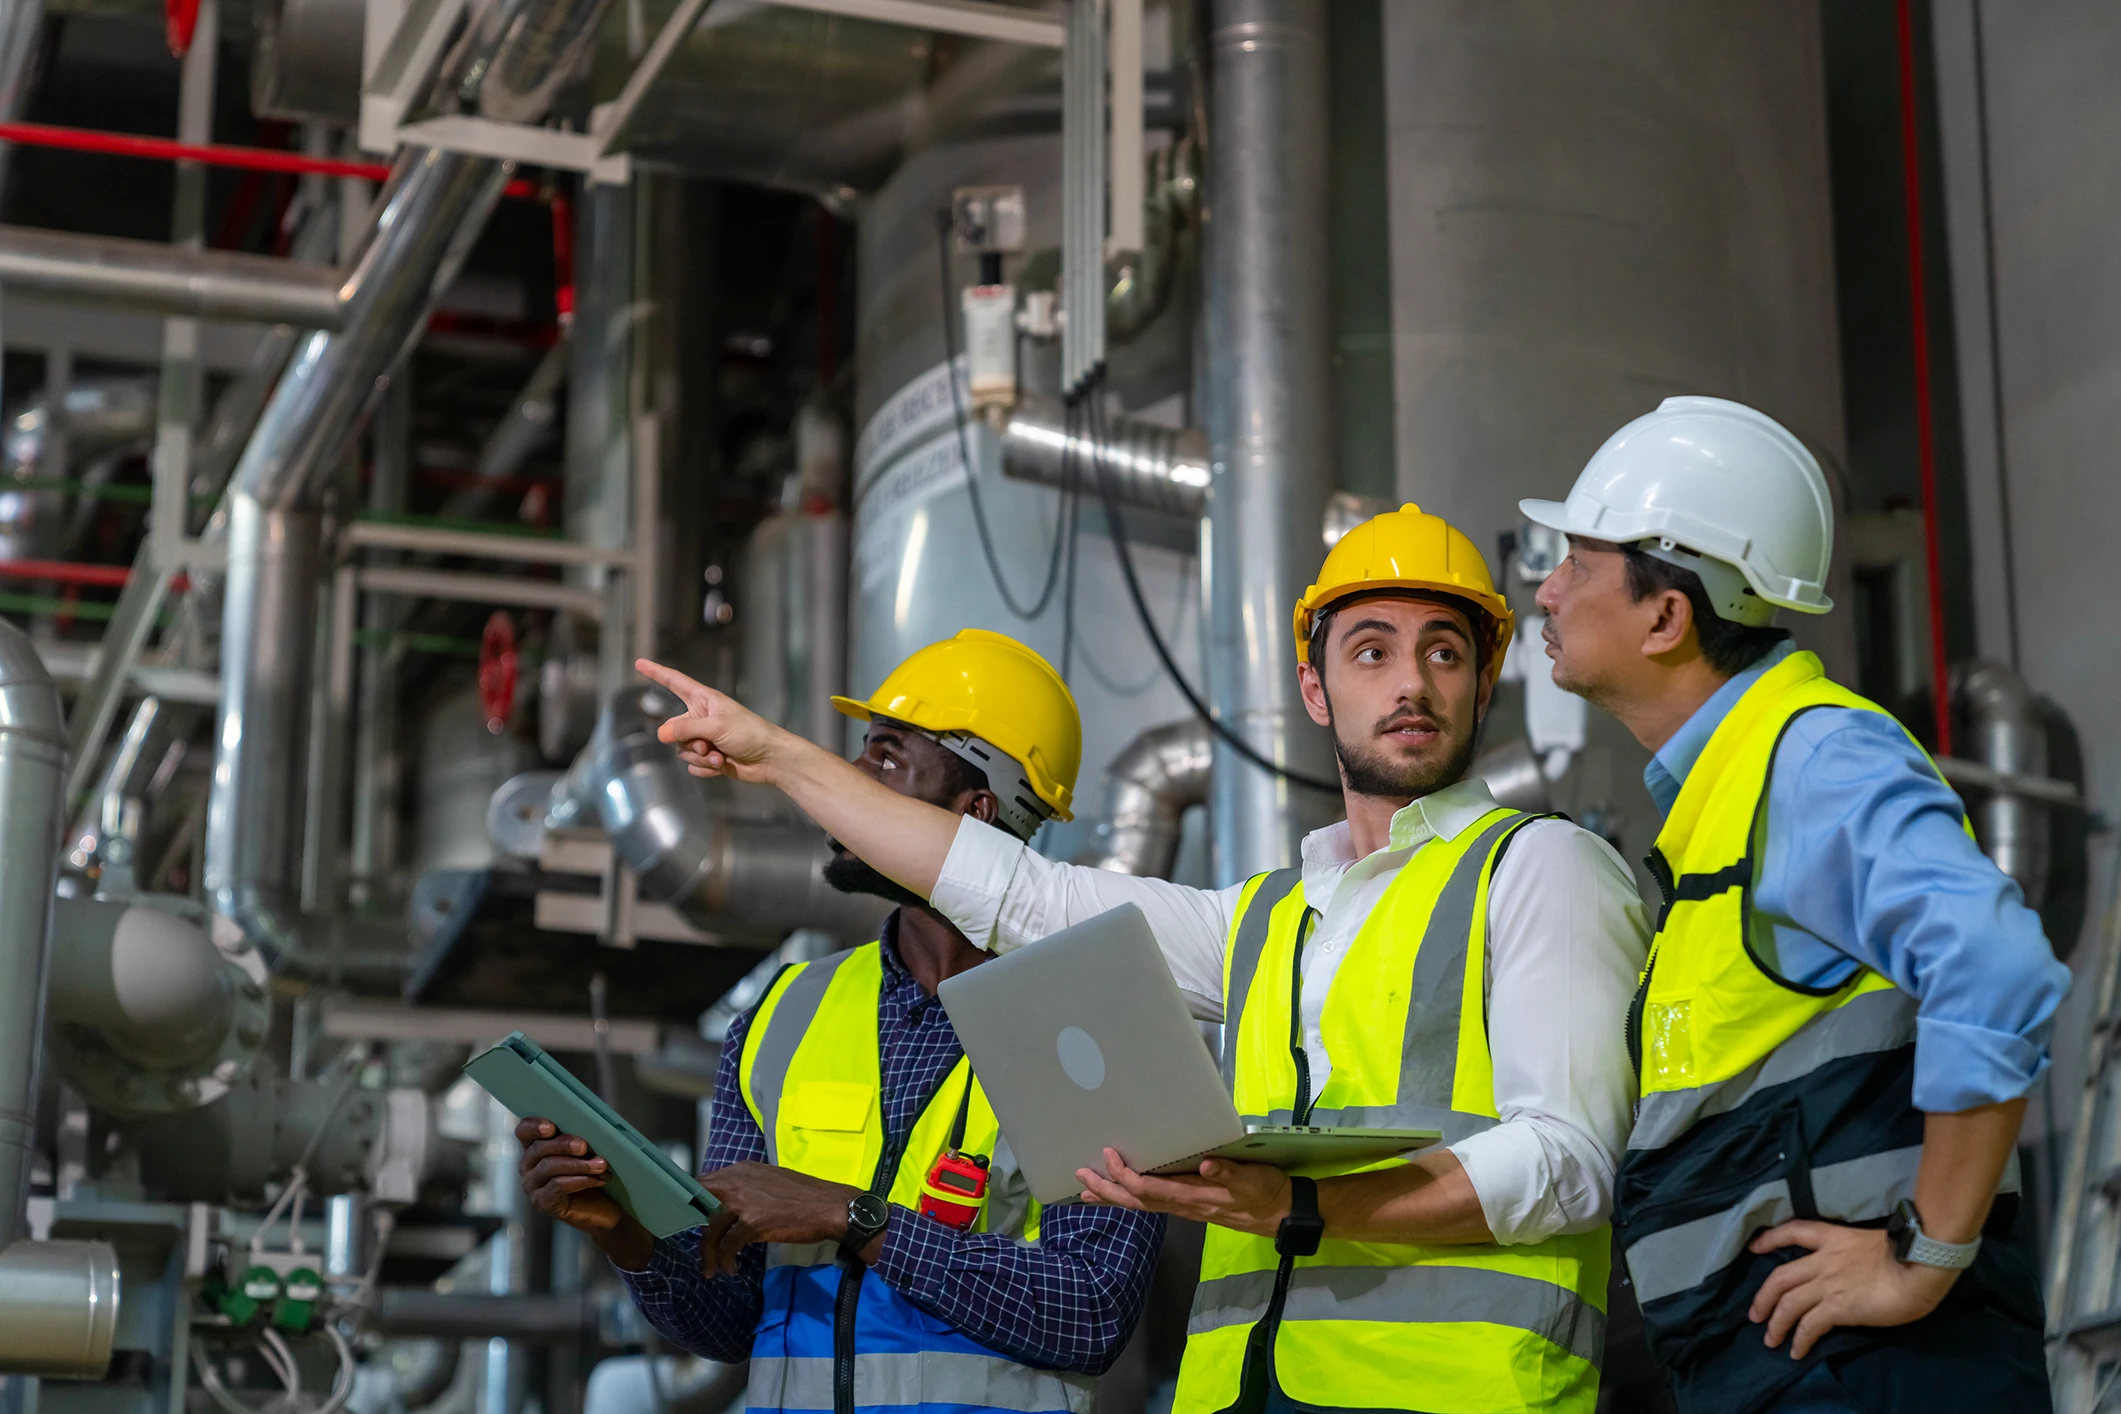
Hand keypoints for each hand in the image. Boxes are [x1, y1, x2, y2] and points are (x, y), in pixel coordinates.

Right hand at [516, 1118, 652, 1268]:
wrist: (602, 1209)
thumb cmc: (592, 1173)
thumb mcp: (586, 1152)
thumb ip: (580, 1138)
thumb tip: (591, 1124)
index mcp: (535, 1146)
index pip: (524, 1131)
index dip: (534, 1126)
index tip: (551, 1127)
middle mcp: (528, 1165)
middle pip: (539, 1148)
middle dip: (563, 1145)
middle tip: (584, 1146)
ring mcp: (532, 1185)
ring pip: (549, 1167)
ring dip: (578, 1165)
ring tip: (601, 1164)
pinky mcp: (542, 1202)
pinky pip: (557, 1186)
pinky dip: (580, 1181)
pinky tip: (597, 1179)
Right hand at [635, 660, 787, 782]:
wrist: (770, 759)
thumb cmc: (750, 733)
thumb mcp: (716, 726)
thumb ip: (686, 729)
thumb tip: (660, 734)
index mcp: (704, 700)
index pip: (675, 683)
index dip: (656, 673)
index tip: (639, 663)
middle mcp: (701, 717)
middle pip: (673, 729)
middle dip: (687, 741)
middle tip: (708, 745)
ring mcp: (705, 738)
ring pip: (682, 750)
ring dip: (700, 757)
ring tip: (719, 756)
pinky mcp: (709, 757)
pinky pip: (693, 765)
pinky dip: (705, 768)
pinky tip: (722, 766)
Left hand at [697, 1162, 872, 1275]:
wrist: (829, 1207)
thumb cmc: (804, 1196)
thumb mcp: (770, 1182)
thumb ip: (747, 1188)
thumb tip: (729, 1203)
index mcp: (742, 1170)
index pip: (703, 1183)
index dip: (694, 1204)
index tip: (692, 1222)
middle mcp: (738, 1181)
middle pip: (700, 1204)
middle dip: (692, 1226)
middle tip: (698, 1246)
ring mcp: (744, 1202)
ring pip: (711, 1228)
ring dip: (708, 1252)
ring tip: (711, 1269)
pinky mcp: (752, 1223)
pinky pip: (727, 1245)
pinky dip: (725, 1260)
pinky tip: (731, 1268)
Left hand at [1076, 1148, 1291, 1236]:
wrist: (1279, 1213)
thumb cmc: (1265, 1191)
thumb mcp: (1252, 1178)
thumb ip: (1229, 1173)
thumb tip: (1207, 1165)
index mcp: (1194, 1196)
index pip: (1151, 1189)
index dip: (1126, 1175)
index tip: (1109, 1157)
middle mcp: (1184, 1205)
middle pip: (1137, 1202)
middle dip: (1108, 1190)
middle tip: (1081, 1177)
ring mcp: (1184, 1208)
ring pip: (1141, 1206)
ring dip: (1113, 1197)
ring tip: (1087, 1189)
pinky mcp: (1189, 1206)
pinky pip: (1151, 1205)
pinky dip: (1130, 1199)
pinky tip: (1120, 1195)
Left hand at [1747, 1220, 1958, 1358]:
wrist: (1919, 1266)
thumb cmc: (1906, 1255)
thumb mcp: (1872, 1243)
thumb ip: (1853, 1254)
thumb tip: (1853, 1269)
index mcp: (1833, 1238)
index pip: (1793, 1231)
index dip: (1770, 1238)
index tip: (1754, 1247)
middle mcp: (1823, 1260)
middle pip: (1780, 1277)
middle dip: (1763, 1297)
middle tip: (1754, 1315)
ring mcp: (1827, 1284)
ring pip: (1788, 1303)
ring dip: (1775, 1324)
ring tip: (1770, 1340)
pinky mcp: (1837, 1307)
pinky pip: (1808, 1326)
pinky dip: (1799, 1339)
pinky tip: (1796, 1352)